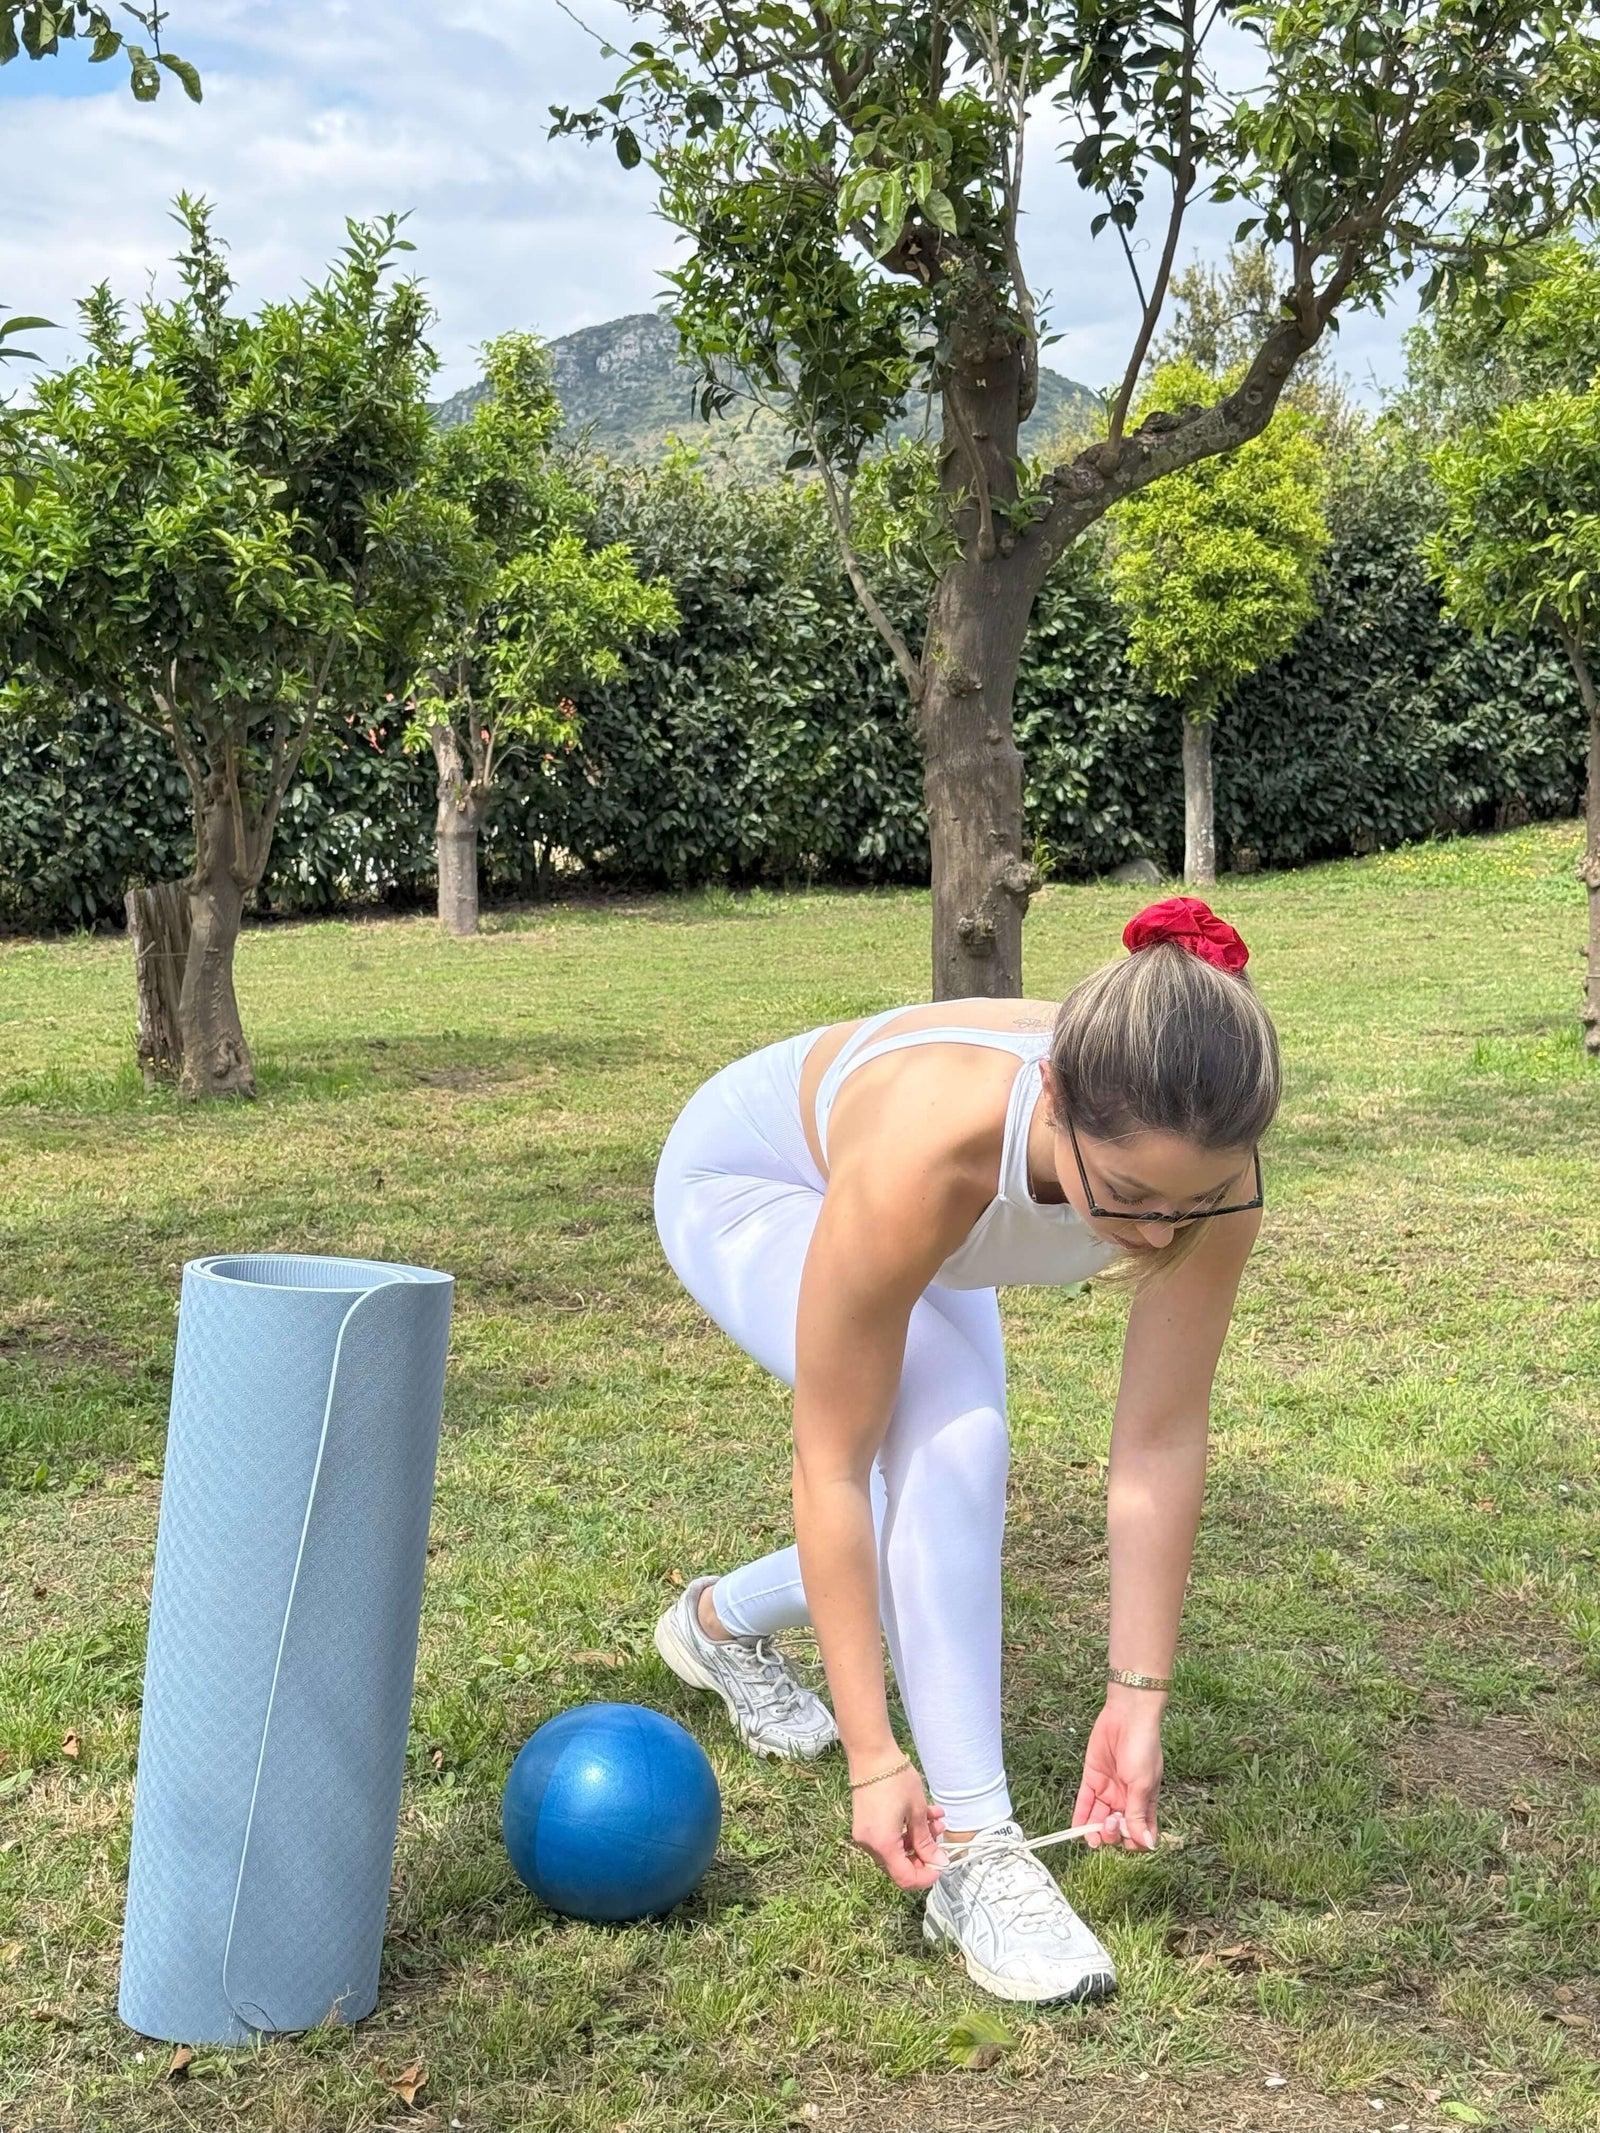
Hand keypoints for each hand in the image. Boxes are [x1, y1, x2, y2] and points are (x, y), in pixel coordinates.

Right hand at [850, 1761, 946, 1888]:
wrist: (872, 1755)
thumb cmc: (896, 1779)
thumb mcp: (917, 1811)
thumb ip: (926, 1841)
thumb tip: (938, 1861)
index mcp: (883, 1844)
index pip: (905, 1878)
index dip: (926, 1877)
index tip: (941, 1863)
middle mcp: (870, 1844)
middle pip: (900, 1866)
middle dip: (924, 1854)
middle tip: (940, 1839)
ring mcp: (865, 1835)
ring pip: (896, 1850)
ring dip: (918, 1838)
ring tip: (936, 1819)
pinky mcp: (864, 1824)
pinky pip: (887, 1837)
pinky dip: (905, 1831)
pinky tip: (923, 1813)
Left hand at [1071, 1689, 1163, 1851]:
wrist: (1127, 1716)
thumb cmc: (1143, 1748)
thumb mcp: (1143, 1784)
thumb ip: (1138, 1814)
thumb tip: (1146, 1843)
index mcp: (1145, 1803)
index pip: (1140, 1834)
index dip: (1133, 1841)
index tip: (1128, 1835)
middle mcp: (1126, 1800)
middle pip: (1117, 1830)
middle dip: (1112, 1834)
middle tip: (1110, 1822)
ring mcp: (1108, 1790)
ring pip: (1099, 1820)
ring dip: (1095, 1832)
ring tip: (1093, 1835)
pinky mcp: (1092, 1779)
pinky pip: (1084, 1803)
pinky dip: (1080, 1818)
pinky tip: (1076, 1832)